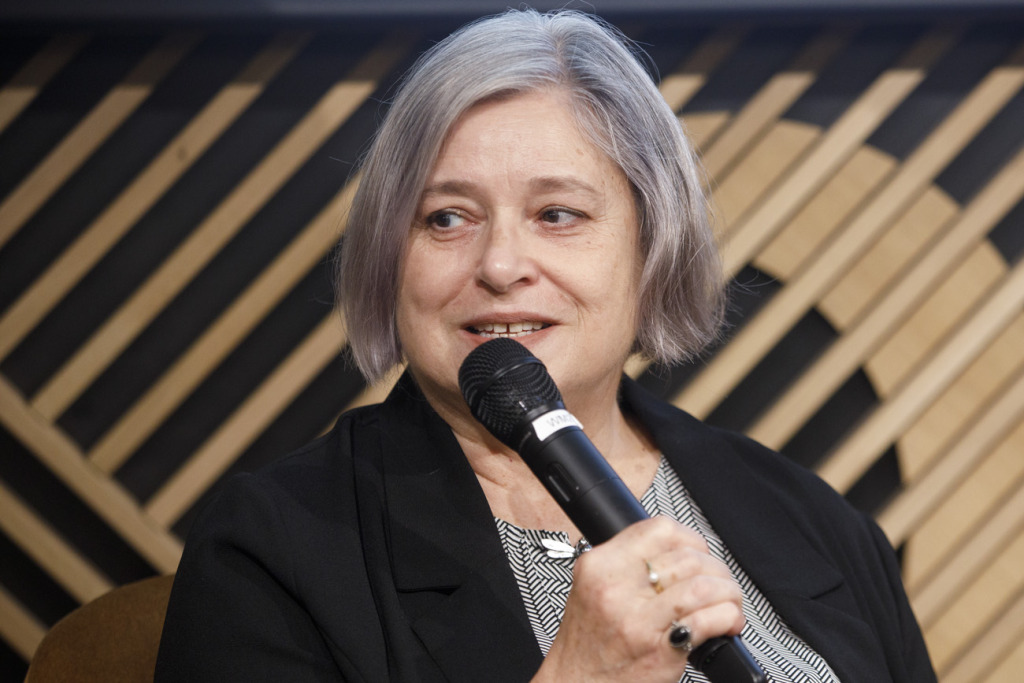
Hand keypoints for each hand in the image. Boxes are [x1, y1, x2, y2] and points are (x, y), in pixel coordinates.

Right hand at [533, 517, 744, 682]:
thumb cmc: (587, 643)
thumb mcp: (591, 588)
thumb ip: (625, 565)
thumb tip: (678, 551)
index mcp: (599, 566)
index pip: (659, 530)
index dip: (691, 539)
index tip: (699, 553)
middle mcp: (616, 589)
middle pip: (688, 557)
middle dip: (716, 569)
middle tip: (720, 584)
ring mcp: (637, 619)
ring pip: (703, 585)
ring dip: (727, 592)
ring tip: (729, 602)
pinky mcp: (659, 649)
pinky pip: (708, 620)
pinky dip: (728, 618)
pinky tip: (727, 623)